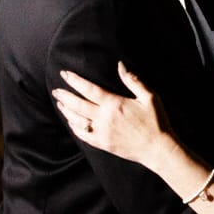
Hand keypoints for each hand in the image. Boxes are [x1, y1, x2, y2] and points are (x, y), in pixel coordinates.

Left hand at [52, 62, 172, 167]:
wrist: (157, 149)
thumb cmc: (156, 121)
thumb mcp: (149, 97)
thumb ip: (133, 80)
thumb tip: (120, 65)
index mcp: (115, 104)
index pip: (89, 89)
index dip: (74, 81)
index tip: (65, 74)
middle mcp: (105, 118)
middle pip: (78, 105)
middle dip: (64, 96)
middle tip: (56, 91)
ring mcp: (102, 132)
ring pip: (77, 120)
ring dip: (67, 111)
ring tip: (60, 104)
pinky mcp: (103, 144)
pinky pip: (83, 135)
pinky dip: (75, 127)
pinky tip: (71, 121)